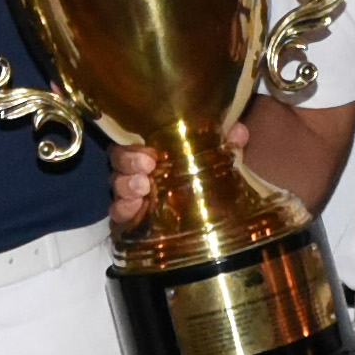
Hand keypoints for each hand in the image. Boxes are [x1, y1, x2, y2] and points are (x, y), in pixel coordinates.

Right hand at [109, 120, 247, 229]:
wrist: (211, 219)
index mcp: (152, 155)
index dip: (134, 148)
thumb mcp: (220, 162)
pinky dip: (123, 210)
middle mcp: (136, 174)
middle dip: (128, 164)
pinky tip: (136, 208)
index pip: (130, 144)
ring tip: (142, 188)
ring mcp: (131, 198)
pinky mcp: (129, 222)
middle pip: (118, 163)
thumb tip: (239, 132)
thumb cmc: (206, 182)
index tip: (151, 154)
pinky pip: (118, 214)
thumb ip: (228, 146)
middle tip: (147, 169)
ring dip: (125, 186)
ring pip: (116, 187)